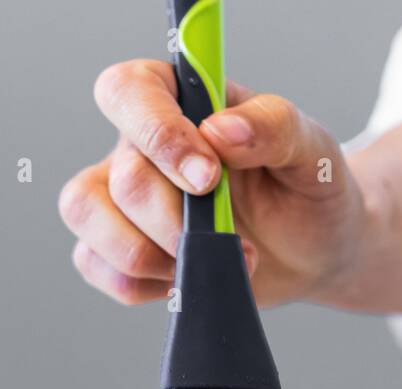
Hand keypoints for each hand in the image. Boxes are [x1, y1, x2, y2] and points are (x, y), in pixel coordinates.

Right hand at [59, 59, 367, 307]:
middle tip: (231, 239)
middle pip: (121, 178)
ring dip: (150, 255)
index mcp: (180, 100)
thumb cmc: (307, 190)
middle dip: (176, 222)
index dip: (158, 134)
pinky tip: (189, 280)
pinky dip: (142, 284)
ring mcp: (119, 199)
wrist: (314, 251)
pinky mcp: (116, 249)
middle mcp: (138, 145)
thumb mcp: (311, 150)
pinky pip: (94, 265)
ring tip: (208, 263)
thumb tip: (220, 131)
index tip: (207, 177)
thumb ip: (272, 127)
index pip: (129, 91)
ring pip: (87, 217)